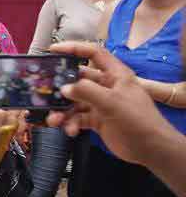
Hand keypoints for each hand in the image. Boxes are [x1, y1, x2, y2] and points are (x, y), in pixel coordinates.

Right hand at [46, 41, 174, 165]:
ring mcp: (101, 103)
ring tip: (54, 120)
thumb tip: (64, 88)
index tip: (53, 50)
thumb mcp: (112, 102)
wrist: (150, 148)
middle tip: (45, 92)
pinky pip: (77, 117)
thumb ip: (86, 92)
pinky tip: (70, 130)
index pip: (93, 53)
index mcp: (114, 74)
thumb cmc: (137, 119)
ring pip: (74, 102)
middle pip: (78, 80)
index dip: (74, 48)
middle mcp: (106, 86)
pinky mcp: (97, 119)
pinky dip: (70, 123)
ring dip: (62, 110)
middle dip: (61, 87)